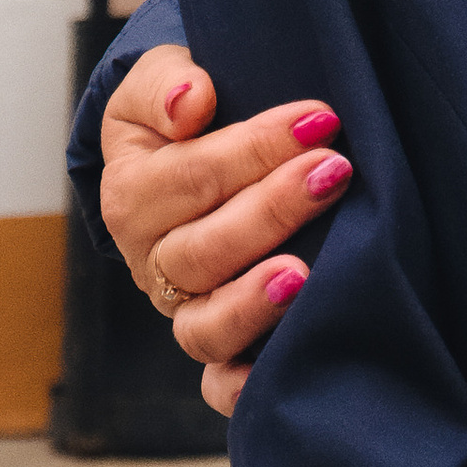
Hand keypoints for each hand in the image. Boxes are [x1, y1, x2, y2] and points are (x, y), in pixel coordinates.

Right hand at [98, 42, 351, 416]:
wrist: (195, 149)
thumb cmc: (191, 109)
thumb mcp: (164, 78)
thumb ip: (169, 83)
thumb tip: (191, 103)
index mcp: (133, 192)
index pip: (187, 176)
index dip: (252, 149)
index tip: (319, 118)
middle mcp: (153, 260)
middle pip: (199, 251)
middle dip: (271, 210)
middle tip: (334, 171)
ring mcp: (184, 308)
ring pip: (204, 324)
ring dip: (253, 301)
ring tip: (304, 275)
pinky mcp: (217, 345)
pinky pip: (216, 384)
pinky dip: (238, 388)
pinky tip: (273, 375)